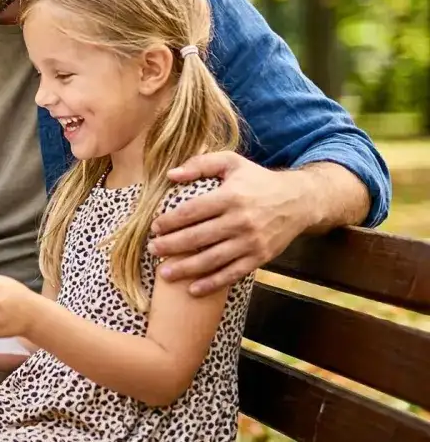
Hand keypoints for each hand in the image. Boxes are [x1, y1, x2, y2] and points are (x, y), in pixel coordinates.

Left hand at [151, 151, 310, 295]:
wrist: (299, 201)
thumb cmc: (258, 181)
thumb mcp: (232, 163)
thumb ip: (200, 164)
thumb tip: (170, 175)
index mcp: (230, 196)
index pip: (193, 211)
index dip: (171, 221)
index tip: (154, 227)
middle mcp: (240, 220)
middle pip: (198, 237)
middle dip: (172, 246)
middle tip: (152, 249)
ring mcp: (251, 242)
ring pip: (213, 259)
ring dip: (186, 268)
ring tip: (164, 273)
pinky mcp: (260, 257)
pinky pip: (233, 273)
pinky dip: (212, 283)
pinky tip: (193, 289)